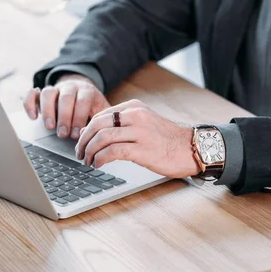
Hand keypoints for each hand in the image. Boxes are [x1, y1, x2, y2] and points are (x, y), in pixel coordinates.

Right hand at [23, 74, 109, 139]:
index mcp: (86, 90)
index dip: (79, 117)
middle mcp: (70, 87)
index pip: (83, 101)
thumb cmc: (92, 107)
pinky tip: (33, 117)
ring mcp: (55, 89)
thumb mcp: (100, 111)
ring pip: (48, 92)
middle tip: (63, 134)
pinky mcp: (42, 93)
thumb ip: (99, 120)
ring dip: (48, 110)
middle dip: (64, 117)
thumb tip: (92, 133)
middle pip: (66, 97)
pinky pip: (33, 93)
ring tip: (49, 127)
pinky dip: (30, 103)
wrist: (82, 91)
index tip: (76, 134)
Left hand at [75, 99, 199, 177]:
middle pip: (97, 124)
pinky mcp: (142, 149)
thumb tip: (97, 132)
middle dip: (84, 140)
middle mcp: (135, 115)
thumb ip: (124, 123)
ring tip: (87, 161)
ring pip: (102, 137)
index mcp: (134, 107)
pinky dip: (100, 158)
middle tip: (79, 152)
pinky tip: (98, 164)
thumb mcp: (145, 122)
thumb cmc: (167, 139)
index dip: (87, 130)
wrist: (190, 148)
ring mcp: (139, 131)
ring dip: (89, 151)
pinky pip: (112, 152)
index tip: (82, 142)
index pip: (100, 115)